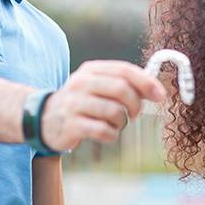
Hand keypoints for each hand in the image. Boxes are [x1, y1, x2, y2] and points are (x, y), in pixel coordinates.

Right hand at [38, 60, 164, 151]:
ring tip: (116, 123)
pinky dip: (112, 135)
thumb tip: (155, 90)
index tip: (160, 95)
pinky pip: (104, 131)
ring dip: (122, 122)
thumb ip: (125, 85)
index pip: (124, 70)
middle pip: (121, 89)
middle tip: (135, 114)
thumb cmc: (82, 102)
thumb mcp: (99, 87)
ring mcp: (74, 104)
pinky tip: (106, 133)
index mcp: (91, 70)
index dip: (145, 82)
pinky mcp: (71, 125)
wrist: (45, 119)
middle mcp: (81, 83)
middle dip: (136, 104)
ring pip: (114, 112)